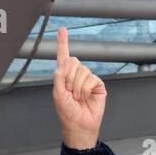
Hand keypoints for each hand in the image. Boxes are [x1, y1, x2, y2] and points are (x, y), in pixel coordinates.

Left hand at [52, 27, 105, 148]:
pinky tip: (86, 97)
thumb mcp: (57, 93)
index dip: (62, 42)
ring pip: (82, 71)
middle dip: (69, 77)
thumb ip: (59, 75)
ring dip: (77, 87)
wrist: (80, 124)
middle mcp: (76, 75)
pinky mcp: (98, 84)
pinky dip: (86, 89)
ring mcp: (87, 79)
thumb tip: (67, 60)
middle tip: (70, 92)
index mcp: (64, 76)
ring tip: (77, 98)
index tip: (62, 29)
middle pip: (73, 61)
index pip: (63, 56)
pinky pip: (92, 79)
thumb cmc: (67, 111)